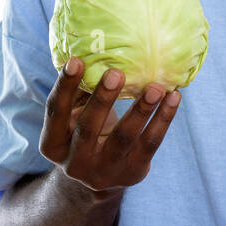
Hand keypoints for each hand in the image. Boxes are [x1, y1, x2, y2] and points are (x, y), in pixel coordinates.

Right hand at [39, 57, 181, 194]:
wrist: (102, 176)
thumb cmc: (87, 131)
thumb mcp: (75, 117)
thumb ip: (79, 91)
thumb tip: (91, 49)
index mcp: (52, 145)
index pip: (56, 112)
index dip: (64, 86)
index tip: (76, 60)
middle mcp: (74, 163)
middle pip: (88, 128)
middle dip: (103, 100)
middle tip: (116, 73)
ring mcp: (104, 171)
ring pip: (124, 137)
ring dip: (142, 109)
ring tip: (156, 87)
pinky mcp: (133, 173)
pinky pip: (150, 143)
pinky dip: (163, 119)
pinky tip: (173, 97)